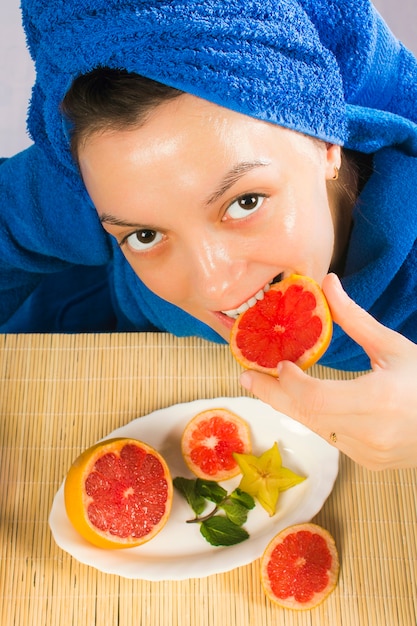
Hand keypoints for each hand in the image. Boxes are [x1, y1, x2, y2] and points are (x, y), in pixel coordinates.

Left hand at [239, 273, 416, 470]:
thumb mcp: (395, 347)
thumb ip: (355, 320)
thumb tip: (328, 283)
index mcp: (378, 402)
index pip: (314, 398)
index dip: (288, 383)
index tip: (278, 364)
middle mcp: (370, 434)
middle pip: (305, 416)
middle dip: (272, 395)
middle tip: (245, 376)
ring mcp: (368, 453)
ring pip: (314, 428)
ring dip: (290, 406)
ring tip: (265, 386)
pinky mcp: (369, 462)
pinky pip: (330, 437)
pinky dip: (312, 417)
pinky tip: (300, 401)